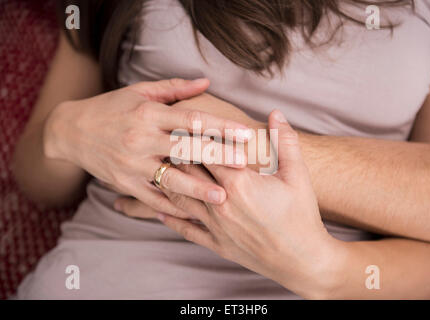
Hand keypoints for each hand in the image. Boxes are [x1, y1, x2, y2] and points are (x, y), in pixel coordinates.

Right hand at [43, 79, 251, 217]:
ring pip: (169, 179)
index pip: (191, 119)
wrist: (71, 131)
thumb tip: (206, 82)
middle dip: (216, 157)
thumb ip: (175, 88)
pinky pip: (151, 198)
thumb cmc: (111, 108)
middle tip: (242, 165)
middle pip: (185, 149)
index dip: (220, 127)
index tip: (244, 135)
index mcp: (148, 113)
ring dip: (197, 189)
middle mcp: (141, 138)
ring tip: (221, 197)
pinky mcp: (124, 183)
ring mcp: (132, 164)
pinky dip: (171, 207)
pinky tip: (192, 213)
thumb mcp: (140, 92)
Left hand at [116, 110, 339, 297]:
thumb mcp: (298, 175)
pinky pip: (185, 229)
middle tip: (166, 138)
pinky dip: (170, 218)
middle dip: (176, 152)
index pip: (207, 149)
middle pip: (188, 170)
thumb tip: (276, 113)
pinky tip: (159, 210)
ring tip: (159, 166)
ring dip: (168, 180)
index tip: (185, 121)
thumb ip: (285, 141)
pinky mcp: (216, 243)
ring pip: (178, 197)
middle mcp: (220, 202)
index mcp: (239, 181)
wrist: (303, 260)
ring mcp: (215, 225)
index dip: (196, 132)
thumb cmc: (301, 216)